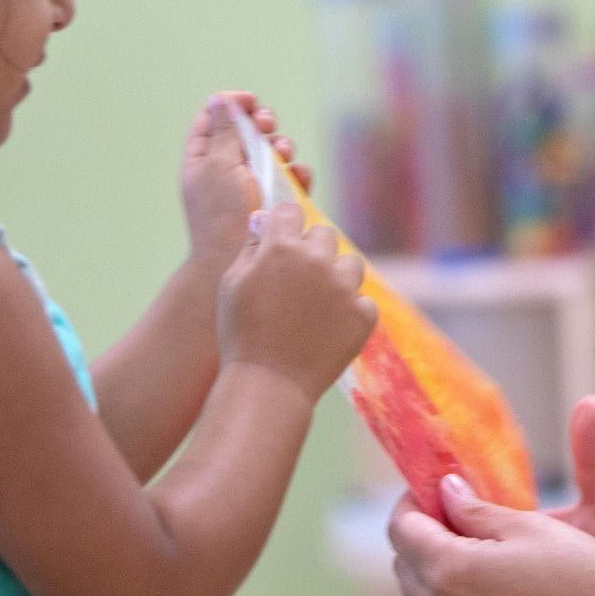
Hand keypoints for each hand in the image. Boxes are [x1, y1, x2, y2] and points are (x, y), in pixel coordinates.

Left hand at [181, 91, 312, 273]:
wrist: (236, 261)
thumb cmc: (222, 214)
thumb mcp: (220, 164)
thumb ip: (224, 130)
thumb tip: (218, 99)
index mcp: (203, 160)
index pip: (214, 120)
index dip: (233, 106)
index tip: (251, 102)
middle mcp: (226, 172)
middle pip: (247, 133)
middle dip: (262, 126)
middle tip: (268, 126)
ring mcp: (253, 188)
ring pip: (272, 155)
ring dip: (282, 148)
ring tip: (284, 154)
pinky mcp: (276, 204)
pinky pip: (292, 180)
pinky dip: (298, 174)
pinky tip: (302, 177)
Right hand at [217, 203, 376, 400]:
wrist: (268, 383)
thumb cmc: (241, 334)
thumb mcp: (231, 285)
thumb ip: (250, 249)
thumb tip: (264, 223)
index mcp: (280, 248)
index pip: (290, 212)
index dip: (284, 226)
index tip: (282, 241)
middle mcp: (316, 261)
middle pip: (324, 234)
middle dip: (312, 250)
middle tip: (298, 279)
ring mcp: (343, 288)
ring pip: (351, 264)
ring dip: (337, 277)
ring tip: (316, 305)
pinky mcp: (363, 315)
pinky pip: (363, 301)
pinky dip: (351, 311)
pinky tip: (330, 328)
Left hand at [389, 473, 594, 595]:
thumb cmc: (584, 570)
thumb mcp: (528, 525)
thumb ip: (473, 507)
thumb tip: (442, 491)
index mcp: (451, 573)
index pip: (402, 529)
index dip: (414, 503)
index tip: (435, 490)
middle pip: (405, 568)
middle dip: (425, 539)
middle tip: (463, 519)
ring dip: (440, 577)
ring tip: (485, 558)